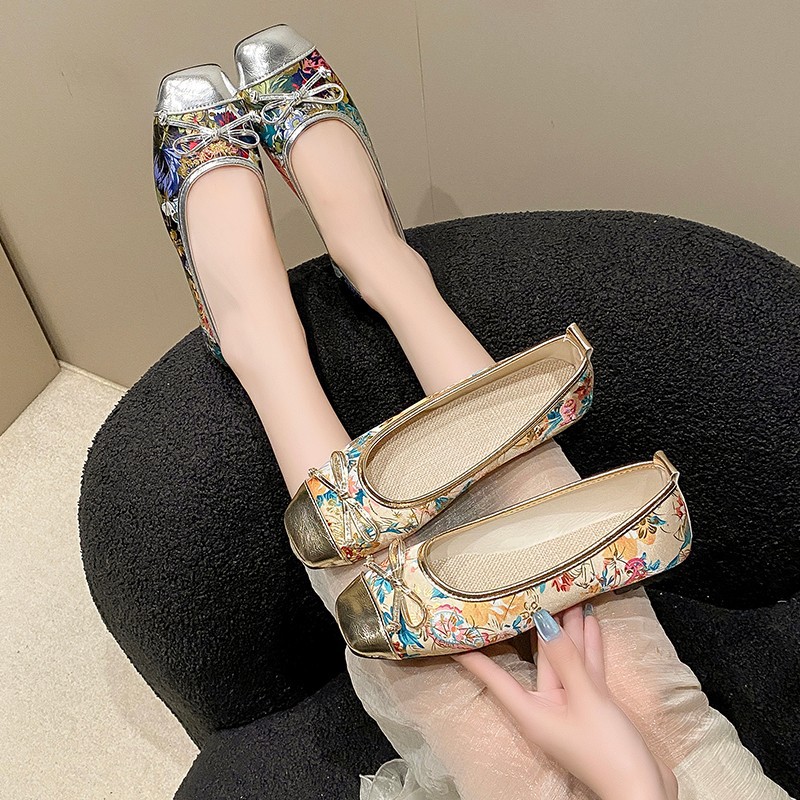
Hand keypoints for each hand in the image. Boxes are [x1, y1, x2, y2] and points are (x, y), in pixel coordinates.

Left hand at [454, 604, 678, 799]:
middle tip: (532, 593)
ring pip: (565, 661)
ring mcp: (571, 707)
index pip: (495, 678)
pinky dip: (588, 648)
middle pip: (539, 661)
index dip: (475, 658)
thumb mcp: (586, 700)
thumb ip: (567, 660)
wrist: (645, 793)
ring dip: (568, 632)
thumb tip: (544, 623)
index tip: (456, 637)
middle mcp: (548, 708)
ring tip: (567, 598)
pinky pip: (586, 670)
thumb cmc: (608, 754)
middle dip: (540, 627)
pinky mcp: (593, 707)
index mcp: (533, 712)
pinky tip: (590, 622)